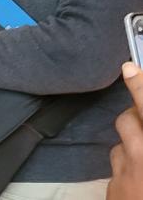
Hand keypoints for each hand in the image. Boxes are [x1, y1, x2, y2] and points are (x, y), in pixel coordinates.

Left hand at [108, 62, 142, 199]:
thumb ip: (140, 133)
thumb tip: (137, 121)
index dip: (141, 87)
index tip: (129, 67)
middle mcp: (142, 156)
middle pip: (130, 120)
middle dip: (137, 114)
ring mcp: (125, 175)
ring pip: (121, 144)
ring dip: (133, 143)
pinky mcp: (113, 191)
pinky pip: (116, 169)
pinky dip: (128, 168)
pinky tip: (141, 181)